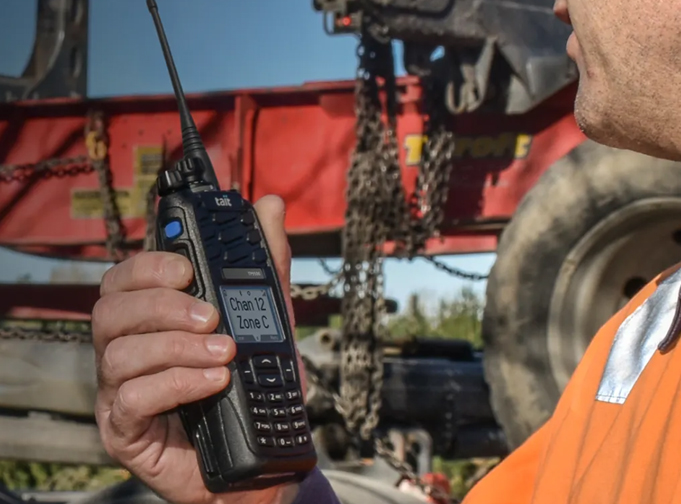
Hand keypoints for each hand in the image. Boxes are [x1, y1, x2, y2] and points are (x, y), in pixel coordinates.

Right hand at [92, 195, 304, 503]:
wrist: (258, 454)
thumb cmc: (252, 383)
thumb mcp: (267, 316)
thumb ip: (267, 262)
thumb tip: (271, 204)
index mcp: (152, 317)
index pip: (125, 276)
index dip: (149, 265)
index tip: (189, 269)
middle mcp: (128, 347)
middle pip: (110, 308)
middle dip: (162, 305)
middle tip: (210, 316)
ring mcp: (120, 389)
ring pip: (118, 352)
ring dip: (175, 346)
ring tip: (223, 353)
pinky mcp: (125, 429)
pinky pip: (130, 398)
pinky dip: (175, 384)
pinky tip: (214, 383)